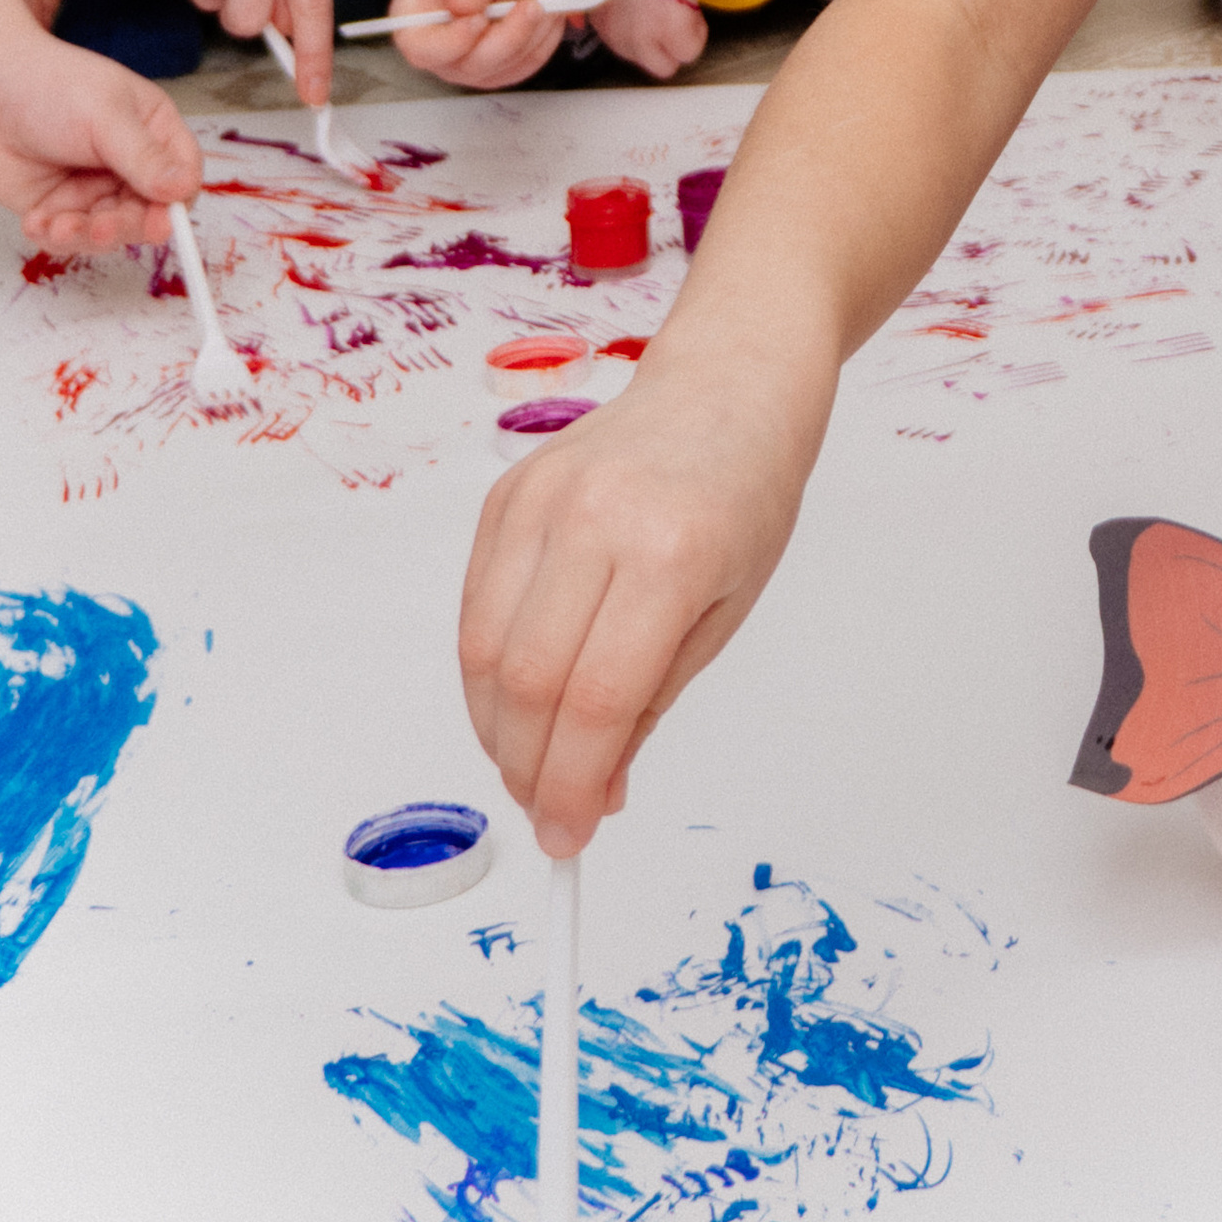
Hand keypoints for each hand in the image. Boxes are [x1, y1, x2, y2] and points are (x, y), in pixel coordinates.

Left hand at [0, 27, 202, 248]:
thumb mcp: (105, 116)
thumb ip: (144, 156)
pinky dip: (54, 237)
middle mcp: (129, 166)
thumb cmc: (50, 85)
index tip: (161, 220)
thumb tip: (183, 187)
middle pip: (147, 213)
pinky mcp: (59, 208)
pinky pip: (69, 238)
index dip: (175, 203)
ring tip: (59, 226)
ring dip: (86, 237)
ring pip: (109, 232)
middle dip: (124, 226)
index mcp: (154, 133)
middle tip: (101, 228)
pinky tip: (36, 221)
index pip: (182, 176)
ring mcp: (94, 190)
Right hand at [386, 0, 569, 90]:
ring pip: (508, 64)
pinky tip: (553, 5)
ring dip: (538, 27)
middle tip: (535, 1)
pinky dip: (547, 33)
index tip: (480, 19)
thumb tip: (463, 5)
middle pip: (473, 63)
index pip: (422, 49)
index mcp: (414, 23)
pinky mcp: (502, 71)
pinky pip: (531, 61)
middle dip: (511, 32)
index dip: (451, 42)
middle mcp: (439, 54)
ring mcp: (471, 68)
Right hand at [460, 344, 830, 852]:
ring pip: (482, 652)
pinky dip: (484, 674)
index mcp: (671, 553)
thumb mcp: (726, 608)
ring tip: (534, 765)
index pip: (594, 702)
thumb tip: (592, 791)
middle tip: (550, 813)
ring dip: (497, 732)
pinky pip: (474, 607)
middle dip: (529, 771)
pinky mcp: (506, 495)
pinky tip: (517, 703)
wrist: (727, 384)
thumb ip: (651, 700)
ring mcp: (541, 500)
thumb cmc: (746, 493)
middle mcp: (596, 520)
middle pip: (526, 684)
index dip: (571, 787)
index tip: (570, 838)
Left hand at [587, 0, 708, 78]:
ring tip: (683, 9)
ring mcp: (641, 34)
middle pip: (640, 58)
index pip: (616, 38)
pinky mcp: (671, 31)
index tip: (646, 5)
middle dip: (657, 37)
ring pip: (665, 63)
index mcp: (592, 10)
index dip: (636, 22)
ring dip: (676, 40)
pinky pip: (689, 51)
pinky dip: (696, 32)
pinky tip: (693, 7)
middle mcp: (612, 28)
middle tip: (668, 7)